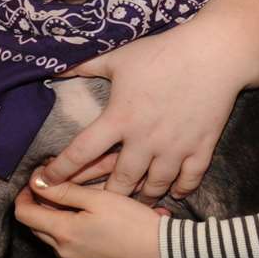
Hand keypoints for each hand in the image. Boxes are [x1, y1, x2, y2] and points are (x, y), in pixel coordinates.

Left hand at [14, 180, 169, 257]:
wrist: (164, 255)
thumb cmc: (134, 223)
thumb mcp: (99, 198)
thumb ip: (65, 190)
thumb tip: (37, 182)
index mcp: (63, 232)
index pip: (24, 214)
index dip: (24, 194)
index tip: (37, 181)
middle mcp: (65, 252)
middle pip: (37, 227)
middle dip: (39, 205)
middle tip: (54, 186)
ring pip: (54, 238)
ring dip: (56, 219)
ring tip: (76, 201)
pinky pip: (72, 248)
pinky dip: (73, 232)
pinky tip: (93, 221)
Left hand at [36, 14, 246, 200]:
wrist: (214, 54)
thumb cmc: (163, 52)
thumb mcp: (119, 56)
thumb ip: (84, 65)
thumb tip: (53, 66)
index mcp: (120, 118)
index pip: (81, 153)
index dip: (59, 172)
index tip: (45, 183)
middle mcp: (145, 140)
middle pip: (119, 182)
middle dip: (104, 197)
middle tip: (95, 205)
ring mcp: (174, 147)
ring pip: (154, 187)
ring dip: (141, 198)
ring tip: (133, 205)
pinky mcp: (201, 148)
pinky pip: (188, 180)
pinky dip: (179, 190)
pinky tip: (172, 193)